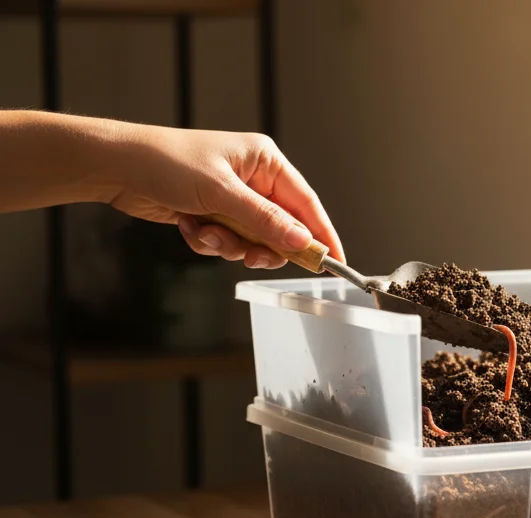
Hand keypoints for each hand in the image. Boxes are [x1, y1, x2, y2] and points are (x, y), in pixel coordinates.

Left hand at [107, 124, 344, 268]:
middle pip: (281, 228)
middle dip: (262, 245)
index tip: (334, 262)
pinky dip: (209, 241)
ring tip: (206, 232)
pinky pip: (228, 242)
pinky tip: (188, 226)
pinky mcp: (214, 213)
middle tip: (250, 256)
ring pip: (253, 240)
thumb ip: (265, 221)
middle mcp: (254, 179)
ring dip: (229, 244)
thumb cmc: (166, 162)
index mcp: (265, 161)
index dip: (322, 235)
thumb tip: (303, 241)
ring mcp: (233, 198)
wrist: (115, 166)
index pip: (307, 204)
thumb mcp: (221, 193)